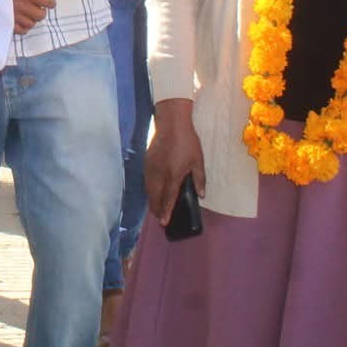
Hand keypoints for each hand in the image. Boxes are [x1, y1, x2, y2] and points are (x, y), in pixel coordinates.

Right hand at [10, 0, 54, 33]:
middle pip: (41, 15)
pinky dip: (24, 28)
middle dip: (41, 12)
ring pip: (32, 24)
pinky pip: (22, 31)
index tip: (49, 3)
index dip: (51, 3)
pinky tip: (21, 22)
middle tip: (37, 9)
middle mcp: (24, 6)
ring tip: (28, 16)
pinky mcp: (9, 23)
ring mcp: (17, 16)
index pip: (48, 3)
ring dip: (32, 20)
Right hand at [144, 98, 206, 222]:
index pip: (168, 198)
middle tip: (160, 218)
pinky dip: (148, 189)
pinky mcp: (147, 162)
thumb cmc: (188, 141)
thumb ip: (199, 179)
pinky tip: (152, 191)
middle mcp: (160, 174)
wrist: (171, 124)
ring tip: (155, 208)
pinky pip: (146, 180)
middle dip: (156, 209)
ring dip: (151, 200)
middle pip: (155, 197)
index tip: (164, 222)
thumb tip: (201, 195)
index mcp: (173, 175)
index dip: (166, 212)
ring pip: (148, 189)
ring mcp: (151, 168)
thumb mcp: (198, 160)